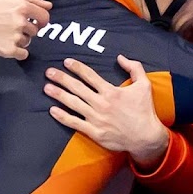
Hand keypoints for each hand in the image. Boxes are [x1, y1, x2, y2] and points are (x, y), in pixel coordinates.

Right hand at [0, 0, 50, 58]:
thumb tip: (49, 5)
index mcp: (22, 6)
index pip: (45, 17)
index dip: (42, 20)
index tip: (37, 22)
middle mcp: (21, 21)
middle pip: (36, 31)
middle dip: (27, 30)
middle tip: (12, 27)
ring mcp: (16, 37)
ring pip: (28, 42)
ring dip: (20, 40)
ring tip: (5, 34)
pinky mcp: (10, 50)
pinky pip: (23, 54)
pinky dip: (17, 52)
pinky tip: (6, 43)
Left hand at [43, 54, 168, 165]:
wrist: (146, 136)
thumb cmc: (144, 110)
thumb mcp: (144, 85)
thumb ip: (134, 68)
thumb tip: (120, 57)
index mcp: (111, 92)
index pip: (90, 76)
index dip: (77, 67)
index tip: (66, 62)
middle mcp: (101, 104)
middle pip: (77, 88)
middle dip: (62, 78)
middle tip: (49, 72)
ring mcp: (96, 119)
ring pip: (73, 104)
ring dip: (59, 95)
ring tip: (46, 87)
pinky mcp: (95, 132)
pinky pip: (75, 123)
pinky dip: (63, 117)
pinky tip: (53, 110)